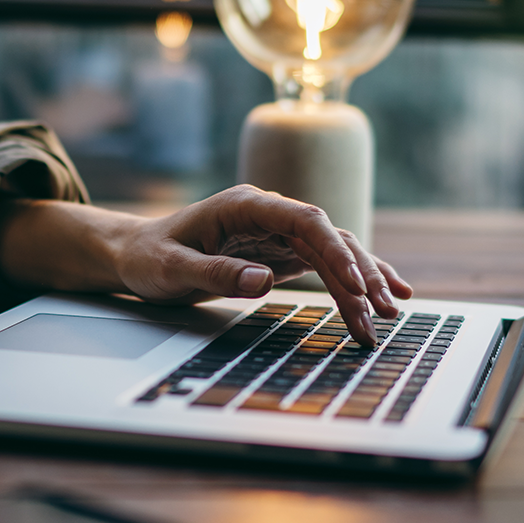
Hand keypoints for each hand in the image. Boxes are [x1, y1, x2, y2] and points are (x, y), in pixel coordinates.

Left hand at [0, 186, 413, 345]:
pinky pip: (326, 266)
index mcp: (246, 206)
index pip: (305, 220)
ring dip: (363, 283)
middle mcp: (269, 214)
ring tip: (388, 317)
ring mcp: (279, 234)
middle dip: (359, 275)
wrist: (135, 254)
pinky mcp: (282, 254)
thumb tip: (263, 281)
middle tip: (381, 314)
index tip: (355, 285)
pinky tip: (384, 296)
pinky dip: (354, 282)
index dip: (335, 250)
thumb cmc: (149, 257)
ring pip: (335, 253)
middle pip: (330, 237)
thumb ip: (217, 273)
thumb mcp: (172, 269)